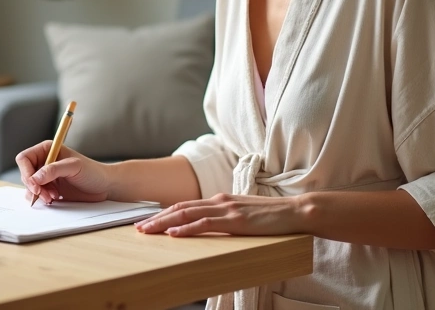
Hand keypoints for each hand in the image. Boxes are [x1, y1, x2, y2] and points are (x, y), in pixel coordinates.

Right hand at [15, 140, 111, 204]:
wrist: (104, 186)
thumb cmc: (92, 171)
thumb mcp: (74, 167)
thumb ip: (53, 170)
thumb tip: (34, 178)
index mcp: (47, 150)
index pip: (24, 159)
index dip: (26, 172)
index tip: (35, 185)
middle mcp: (44, 162)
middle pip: (25, 174)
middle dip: (34, 186)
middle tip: (46, 195)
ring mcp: (46, 177)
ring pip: (29, 187)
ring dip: (39, 194)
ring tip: (54, 197)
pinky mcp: (49, 189)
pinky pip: (36, 195)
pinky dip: (42, 199)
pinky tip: (55, 199)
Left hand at [136, 193, 306, 236]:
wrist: (296, 211)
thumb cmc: (273, 217)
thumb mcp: (244, 215)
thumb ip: (226, 218)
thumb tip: (211, 227)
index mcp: (220, 200)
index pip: (186, 205)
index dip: (165, 213)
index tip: (148, 221)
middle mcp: (220, 201)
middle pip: (180, 208)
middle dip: (157, 218)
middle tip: (138, 228)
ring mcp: (227, 209)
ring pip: (187, 214)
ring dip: (164, 223)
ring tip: (148, 231)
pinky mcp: (236, 220)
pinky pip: (205, 224)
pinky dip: (187, 228)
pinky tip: (174, 234)